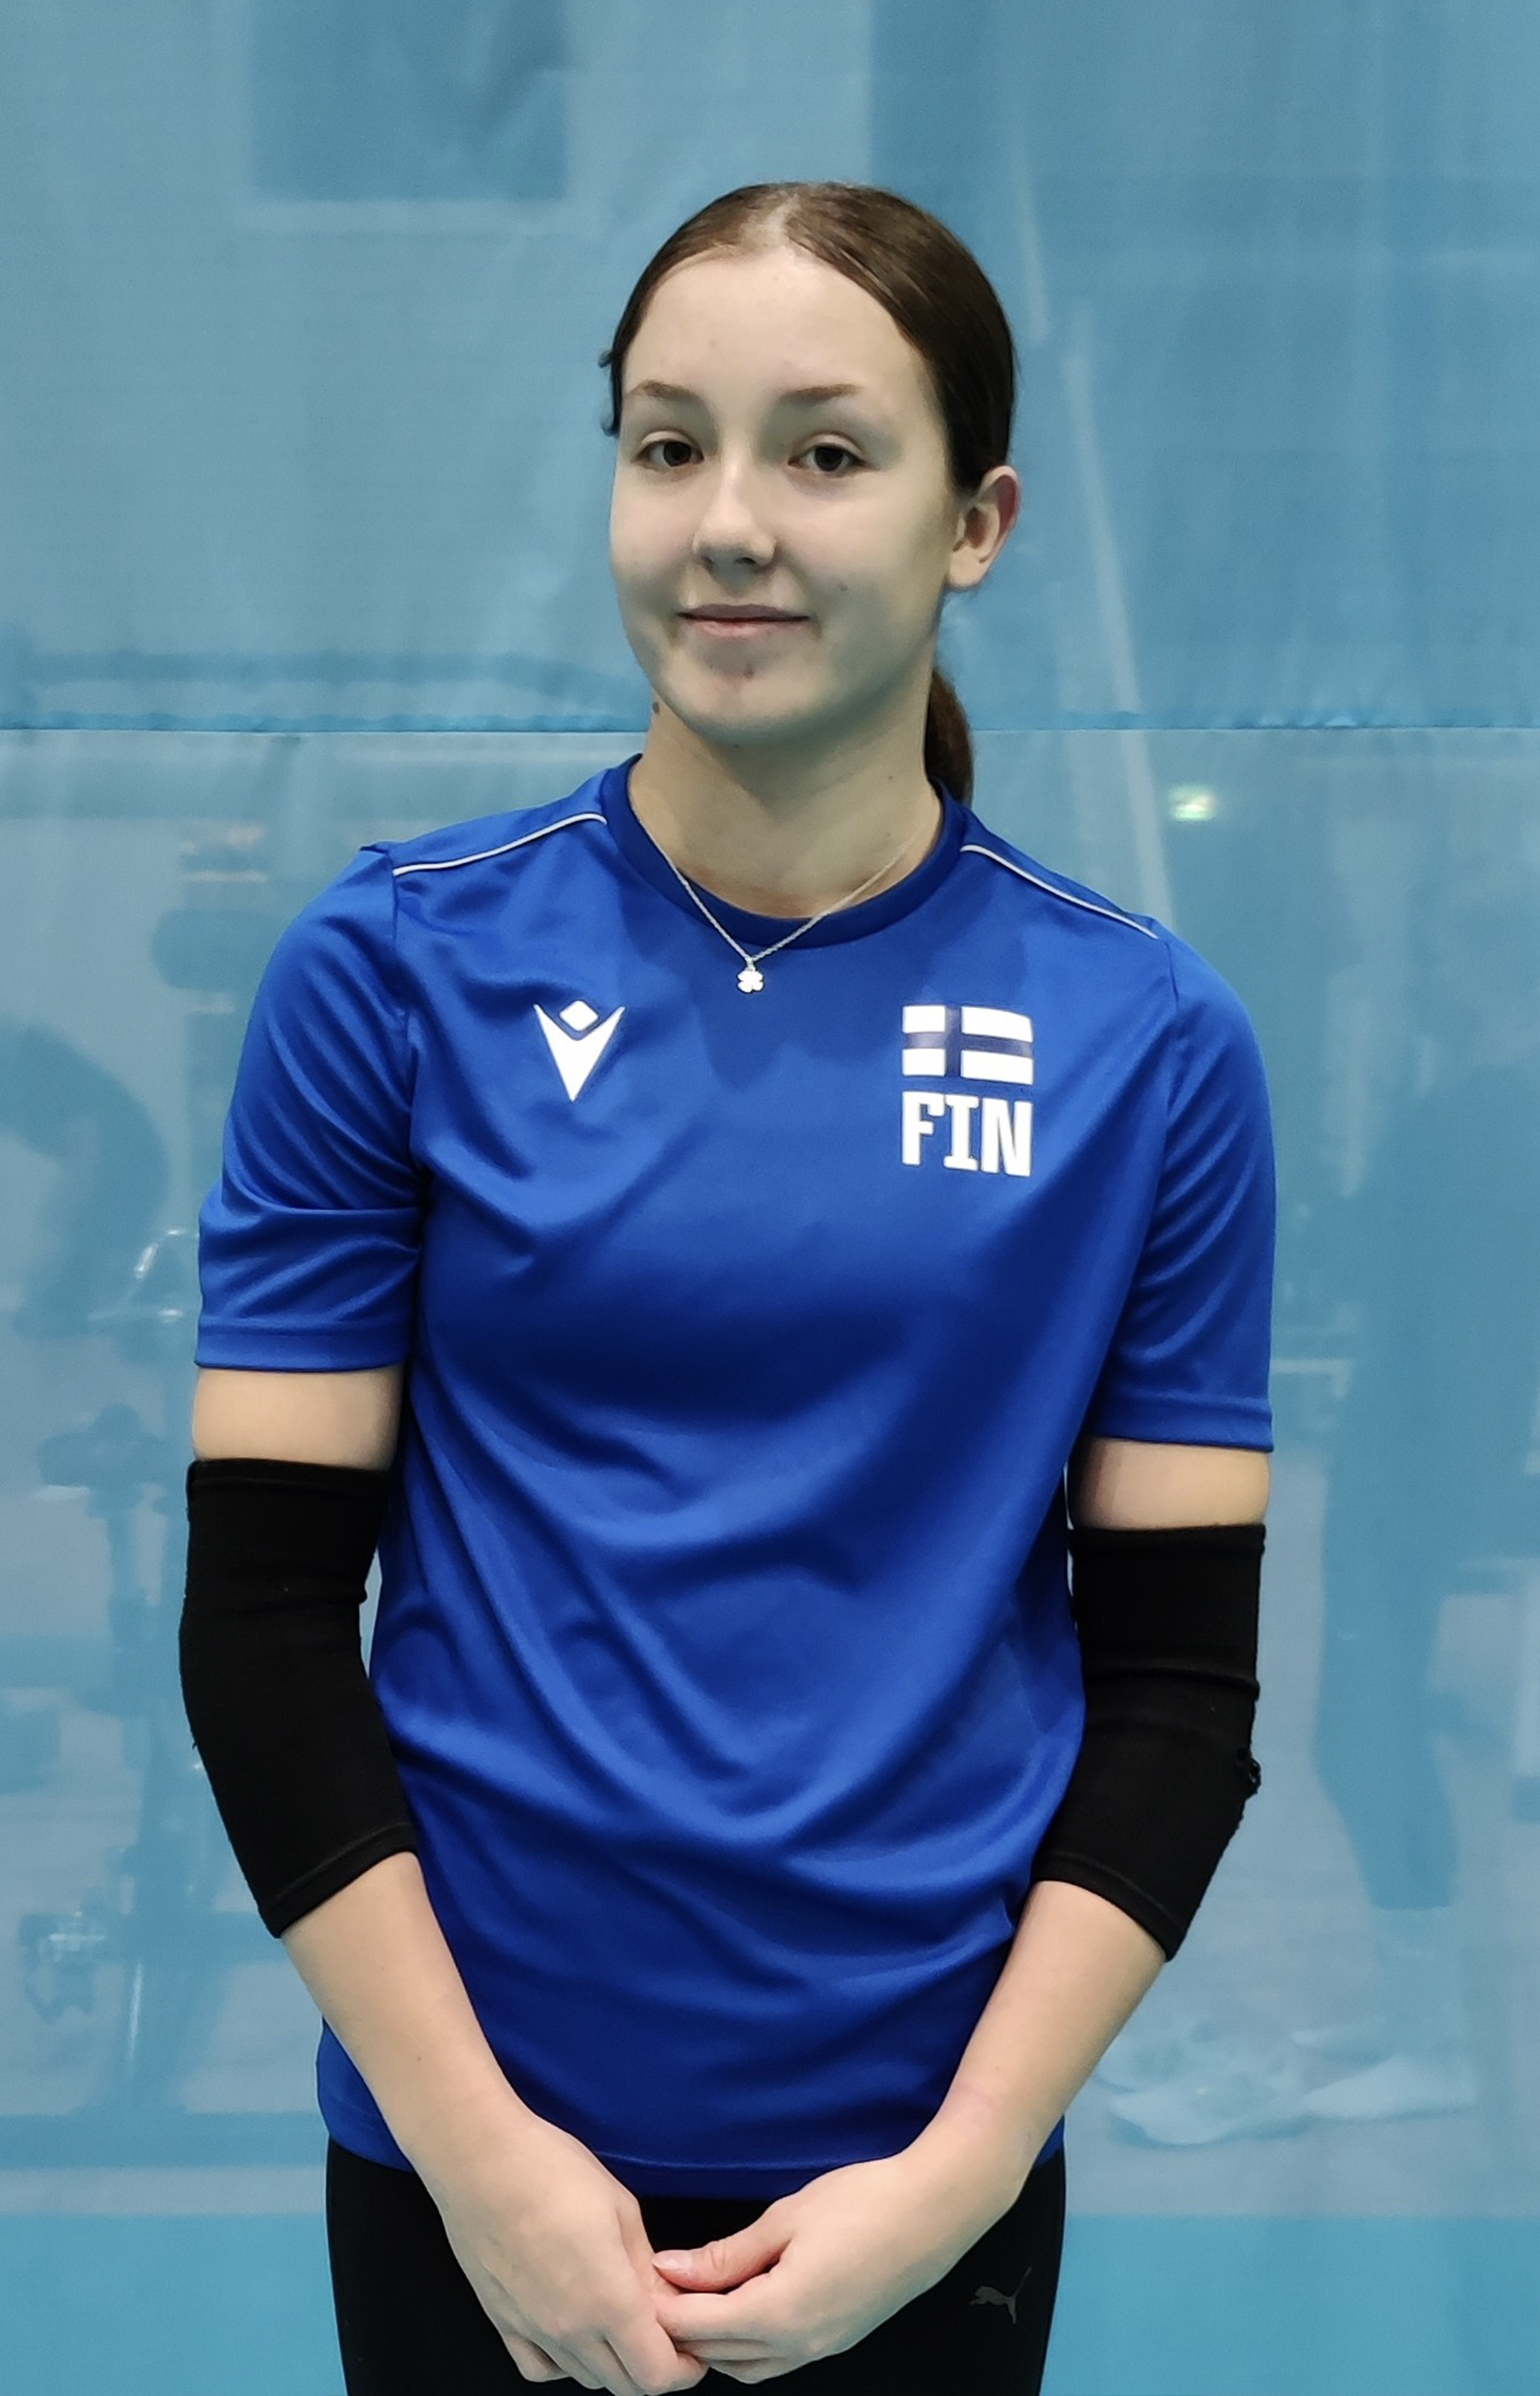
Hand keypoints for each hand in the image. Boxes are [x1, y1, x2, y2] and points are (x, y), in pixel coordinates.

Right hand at [422, 2108, 708, 2392]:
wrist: (480, 2159)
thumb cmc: (550, 2170)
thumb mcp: (621, 2208)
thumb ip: (646, 2268)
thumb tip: (665, 2300)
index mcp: (609, 2300)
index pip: (657, 2374)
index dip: (684, 2369)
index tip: (694, 2350)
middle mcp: (570, 2328)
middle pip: (625, 2383)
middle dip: (655, 2367)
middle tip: (666, 2334)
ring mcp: (532, 2330)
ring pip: (585, 2377)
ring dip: (613, 2363)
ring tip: (623, 2325)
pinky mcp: (502, 2322)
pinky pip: (540, 2368)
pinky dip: (565, 2363)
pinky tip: (574, 2332)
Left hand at [647, 2138, 1014, 2384]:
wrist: (935, 2210)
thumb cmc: (862, 2202)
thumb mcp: (786, 2218)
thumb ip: (727, 2255)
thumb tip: (671, 2271)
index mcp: (781, 2313)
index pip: (700, 2327)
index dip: (663, 2307)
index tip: (639, 2279)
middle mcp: (800, 2345)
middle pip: (720, 2354)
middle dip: (682, 2329)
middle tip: (657, 2288)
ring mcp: (823, 2349)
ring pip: (748, 2366)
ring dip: (715, 2341)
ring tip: (692, 2298)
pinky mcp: (838, 2339)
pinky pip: (777, 2359)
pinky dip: (747, 2343)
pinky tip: (738, 2306)